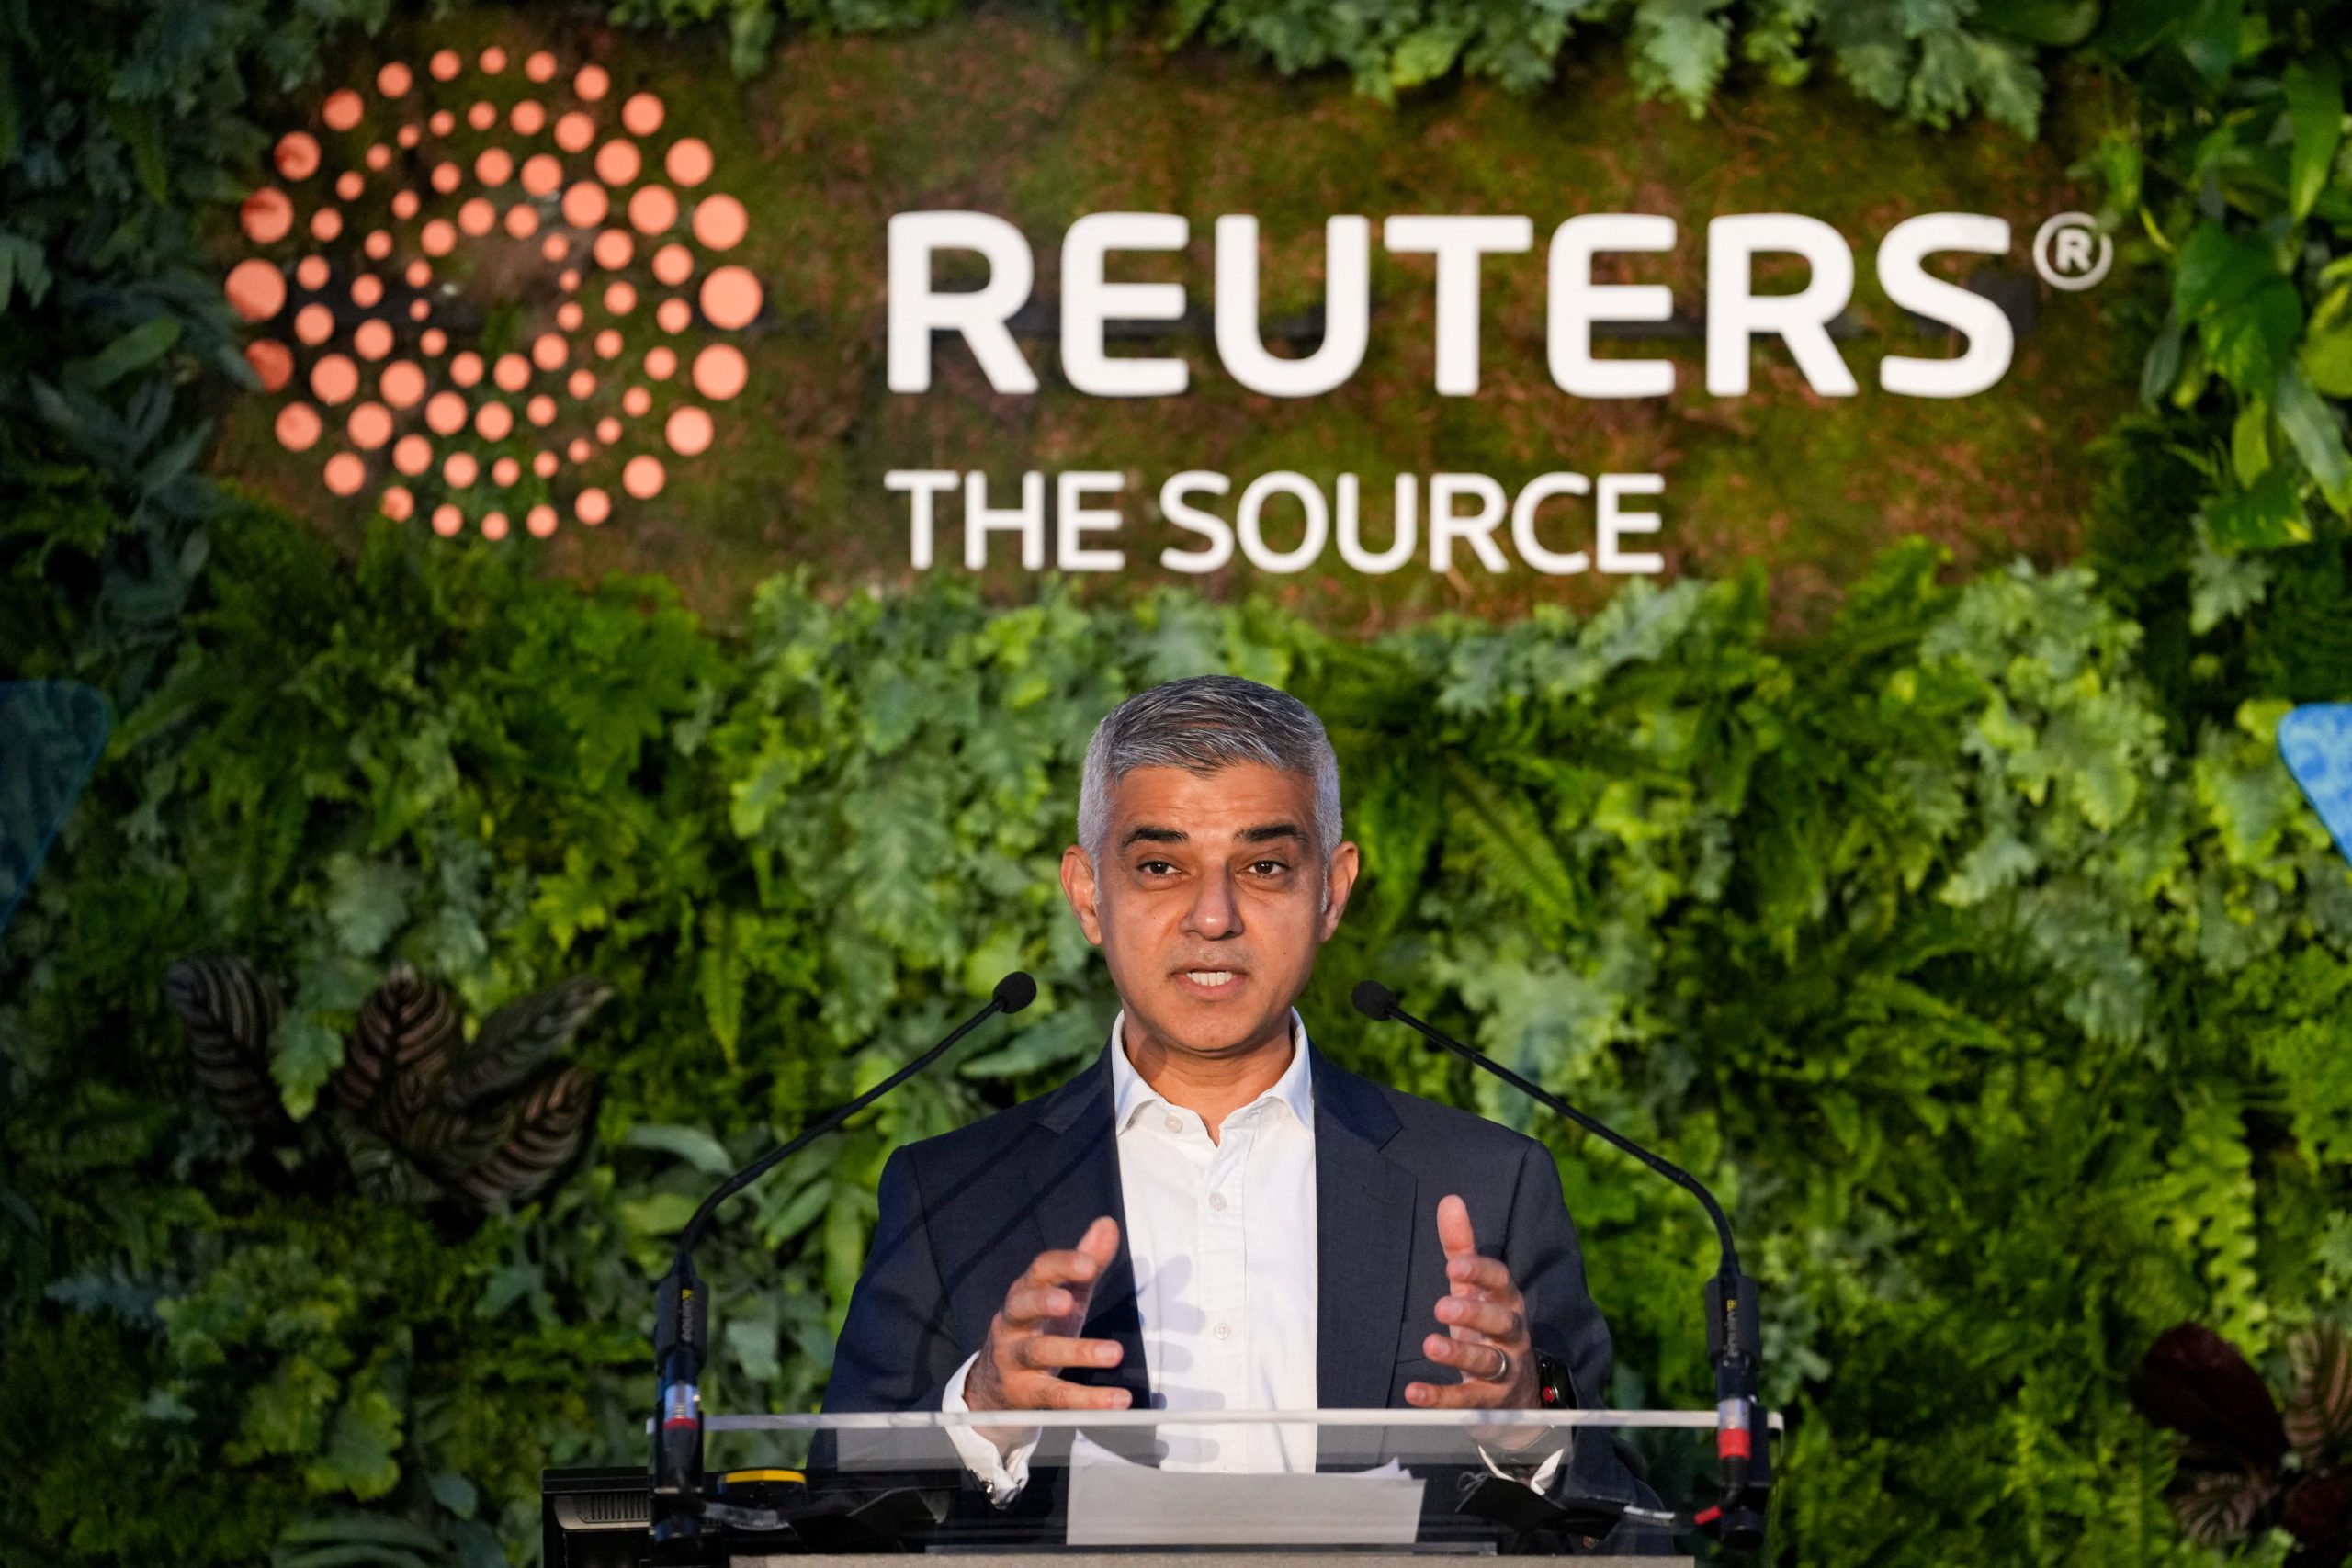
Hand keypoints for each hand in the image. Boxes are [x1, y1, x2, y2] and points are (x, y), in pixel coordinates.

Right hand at [964, 1216, 1130, 1445]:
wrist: (995, 1385)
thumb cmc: (1038, 1329)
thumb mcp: (1063, 1294)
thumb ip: (1084, 1262)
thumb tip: (1107, 1223)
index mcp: (1024, 1292)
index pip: (1038, 1271)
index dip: (1062, 1265)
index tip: (1089, 1264)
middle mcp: (1012, 1323)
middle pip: (1022, 1307)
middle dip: (1044, 1302)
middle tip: (1070, 1302)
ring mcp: (1013, 1359)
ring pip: (1039, 1353)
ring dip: (1077, 1352)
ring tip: (1114, 1352)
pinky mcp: (1024, 1394)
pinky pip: (1055, 1396)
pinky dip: (1087, 1399)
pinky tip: (1117, 1400)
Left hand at [1407, 1195, 1541, 1425]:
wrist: (1517, 1397)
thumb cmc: (1487, 1328)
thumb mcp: (1475, 1290)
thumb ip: (1462, 1249)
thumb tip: (1450, 1200)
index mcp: (1506, 1302)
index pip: (1501, 1282)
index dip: (1480, 1272)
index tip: (1454, 1265)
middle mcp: (1511, 1336)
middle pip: (1501, 1321)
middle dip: (1474, 1312)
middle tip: (1441, 1305)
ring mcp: (1504, 1372)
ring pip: (1488, 1361)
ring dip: (1460, 1352)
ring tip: (1430, 1344)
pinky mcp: (1488, 1404)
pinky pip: (1466, 1400)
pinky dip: (1441, 1397)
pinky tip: (1413, 1392)